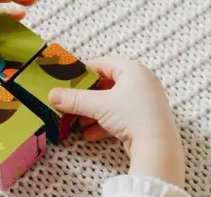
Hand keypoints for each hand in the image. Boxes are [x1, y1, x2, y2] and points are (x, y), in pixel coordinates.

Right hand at [48, 55, 184, 187]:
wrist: (158, 146)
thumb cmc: (133, 116)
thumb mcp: (99, 105)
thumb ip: (74, 99)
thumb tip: (52, 95)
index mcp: (133, 70)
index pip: (104, 63)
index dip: (84, 70)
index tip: (68, 77)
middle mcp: (142, 82)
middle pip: (107, 84)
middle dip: (87, 96)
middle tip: (71, 100)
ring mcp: (144, 101)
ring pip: (112, 102)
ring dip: (94, 111)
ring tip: (79, 121)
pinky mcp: (144, 118)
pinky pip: (120, 116)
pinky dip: (104, 123)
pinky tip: (91, 134)